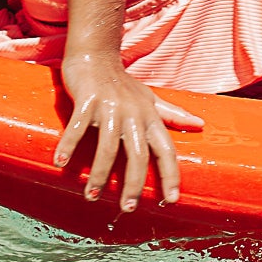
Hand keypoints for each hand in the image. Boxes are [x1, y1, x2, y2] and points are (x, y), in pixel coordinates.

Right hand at [55, 50, 203, 211]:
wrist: (95, 53)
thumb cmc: (122, 82)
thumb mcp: (149, 98)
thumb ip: (172, 114)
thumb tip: (200, 125)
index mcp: (149, 116)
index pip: (166, 149)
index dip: (171, 175)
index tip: (171, 200)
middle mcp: (132, 112)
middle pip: (138, 154)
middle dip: (134, 184)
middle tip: (127, 208)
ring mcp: (109, 106)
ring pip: (108, 146)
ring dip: (99, 174)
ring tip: (91, 196)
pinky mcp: (87, 99)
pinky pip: (77, 127)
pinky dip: (68, 145)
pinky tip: (61, 163)